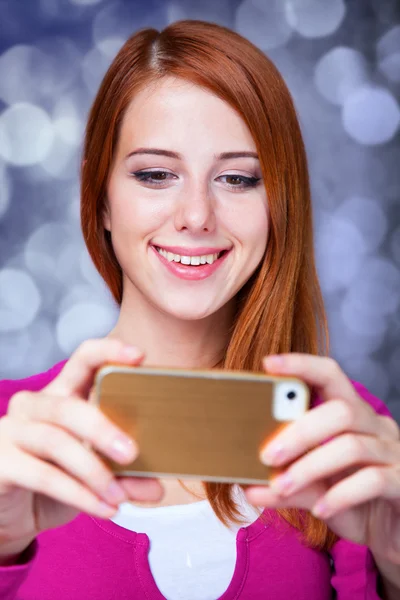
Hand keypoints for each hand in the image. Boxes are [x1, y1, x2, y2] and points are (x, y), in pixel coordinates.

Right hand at [0, 338, 163, 553]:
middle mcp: (34, 405)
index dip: (109, 352)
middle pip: (69, 407)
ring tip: (119, 495)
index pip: (84, 359)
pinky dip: (79, 495)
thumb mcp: (95, 473)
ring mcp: (11, 431)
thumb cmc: (57, 479)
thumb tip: (157, 487)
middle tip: (132, 453)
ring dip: (93, 471)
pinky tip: (104, 509)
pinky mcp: (0, 462)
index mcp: (62, 393)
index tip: (140, 357)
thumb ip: (125, 476)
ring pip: (56, 442)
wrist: (11, 513)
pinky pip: (43, 475)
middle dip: (103, 429)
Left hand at [243, 354, 399, 563]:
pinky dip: (341, 495)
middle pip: (340, 411)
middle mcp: (375, 426)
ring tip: (283, 486)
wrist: (394, 532)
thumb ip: (286, 484)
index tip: (268, 363)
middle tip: (267, 455)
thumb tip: (249, 488)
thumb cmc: (354, 501)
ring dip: (311, 467)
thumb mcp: (316, 489)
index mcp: (351, 414)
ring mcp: (393, 452)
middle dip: (300, 431)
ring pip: (352, 446)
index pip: (330, 375)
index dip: (301, 365)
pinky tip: (320, 509)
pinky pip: (373, 480)